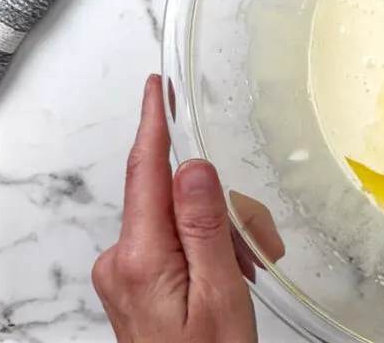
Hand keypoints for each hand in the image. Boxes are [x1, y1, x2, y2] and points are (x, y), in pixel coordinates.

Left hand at [92, 75, 261, 341]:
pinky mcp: (138, 277)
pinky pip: (177, 240)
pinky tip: (231, 272)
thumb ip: (204, 227)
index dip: (154, 124)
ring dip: (224, 233)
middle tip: (259, 244)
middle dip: (225, 208)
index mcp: (141, 258)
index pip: (146, 172)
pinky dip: (210, 247)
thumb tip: (194, 168)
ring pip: (183, 217)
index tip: (158, 87)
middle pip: (176, 196)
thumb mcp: (220, 295)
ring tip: (249, 271)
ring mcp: (128, 269)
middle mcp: (124, 258)